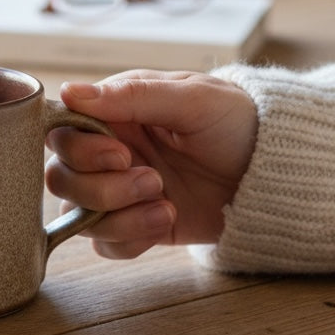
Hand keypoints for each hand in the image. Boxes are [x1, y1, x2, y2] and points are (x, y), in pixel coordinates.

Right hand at [45, 69, 257, 259]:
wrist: (274, 173)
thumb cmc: (237, 122)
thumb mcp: (192, 99)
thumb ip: (132, 96)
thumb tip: (70, 92)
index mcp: (114, 113)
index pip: (61, 132)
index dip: (81, 150)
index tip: (122, 154)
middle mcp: (108, 152)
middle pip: (61, 178)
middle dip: (102, 188)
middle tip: (153, 181)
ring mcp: (119, 192)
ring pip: (77, 216)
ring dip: (119, 216)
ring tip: (166, 205)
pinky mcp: (135, 225)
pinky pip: (104, 243)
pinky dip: (129, 238)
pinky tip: (167, 221)